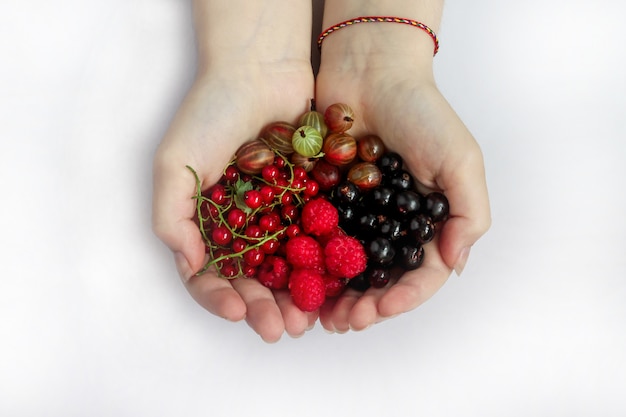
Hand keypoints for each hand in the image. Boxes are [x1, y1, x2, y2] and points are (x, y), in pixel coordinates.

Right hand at [152, 61, 316, 341]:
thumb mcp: (174, 164)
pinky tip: (332, 284)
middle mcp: (241, 226)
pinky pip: (316, 240)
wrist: (261, 70)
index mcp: (205, 223)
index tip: (238, 309)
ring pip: (287, 270)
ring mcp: (277, 216)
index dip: (220, 298)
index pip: (207, 275)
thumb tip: (191, 265)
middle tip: (279, 328)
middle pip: (250, 280)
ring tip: (307, 319)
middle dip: (262, 307)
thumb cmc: (211, 113)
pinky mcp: (310, 202)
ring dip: (294, 297)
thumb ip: (172, 217)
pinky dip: (322, 265)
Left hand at [315, 48, 490, 331]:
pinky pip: (317, 239)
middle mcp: (393, 224)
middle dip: (366, 305)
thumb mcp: (461, 160)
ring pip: (346, 268)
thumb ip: (469, 214)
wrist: (370, 71)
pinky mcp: (325, 201)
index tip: (381, 309)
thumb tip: (455, 263)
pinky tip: (299, 282)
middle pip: (380, 278)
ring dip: (336, 295)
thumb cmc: (422, 113)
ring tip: (322, 316)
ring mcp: (358, 214)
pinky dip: (310, 264)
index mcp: (428, 221)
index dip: (404, 298)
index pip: (421, 273)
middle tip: (345, 321)